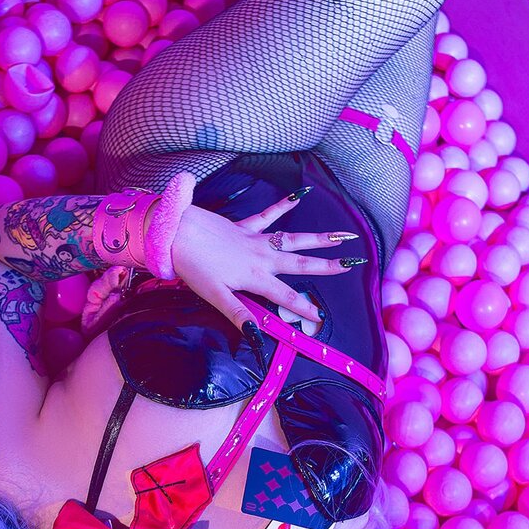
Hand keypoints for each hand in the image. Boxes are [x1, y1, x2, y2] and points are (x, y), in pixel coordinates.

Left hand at [170, 192, 361, 334]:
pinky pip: (268, 215)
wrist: (176, 233)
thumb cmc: (193, 267)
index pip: (285, 297)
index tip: (321, 318)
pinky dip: (284, 204)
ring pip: (293, 239)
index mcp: (255, 278)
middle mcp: (261, 258)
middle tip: (352, 263)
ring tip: (342, 235)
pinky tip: (300, 194)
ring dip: (318, 238)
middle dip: (327, 265)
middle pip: (300, 263)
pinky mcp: (244, 227)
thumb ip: (238, 314)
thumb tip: (257, 334)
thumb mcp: (214, 296)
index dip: (303, 308)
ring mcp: (255, 240)